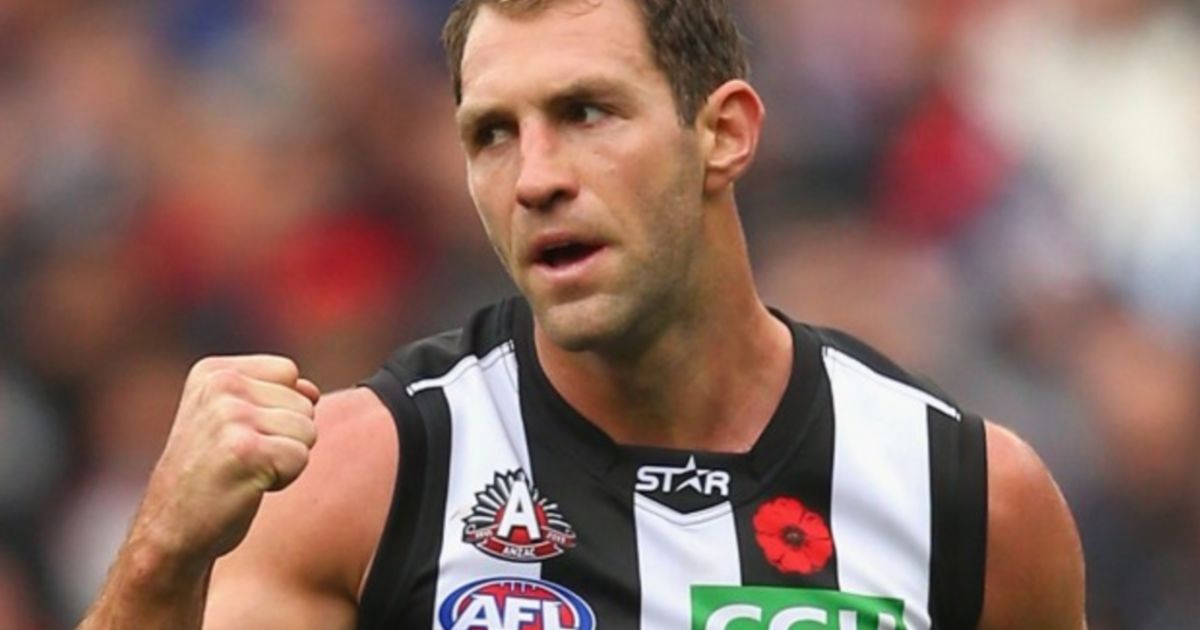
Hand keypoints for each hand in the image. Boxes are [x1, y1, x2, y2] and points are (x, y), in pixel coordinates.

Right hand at [133, 355, 320, 571]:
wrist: (170, 529)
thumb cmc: (210, 475)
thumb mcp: (231, 421)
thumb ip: (272, 396)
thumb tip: (313, 391)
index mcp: (214, 371)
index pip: (289, 372)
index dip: (280, 409)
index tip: (240, 434)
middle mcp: (220, 385)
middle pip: (304, 403)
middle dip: (285, 437)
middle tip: (241, 458)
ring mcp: (230, 416)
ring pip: (308, 430)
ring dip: (285, 458)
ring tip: (244, 470)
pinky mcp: (245, 450)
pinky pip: (300, 457)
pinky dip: (284, 478)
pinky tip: (248, 485)